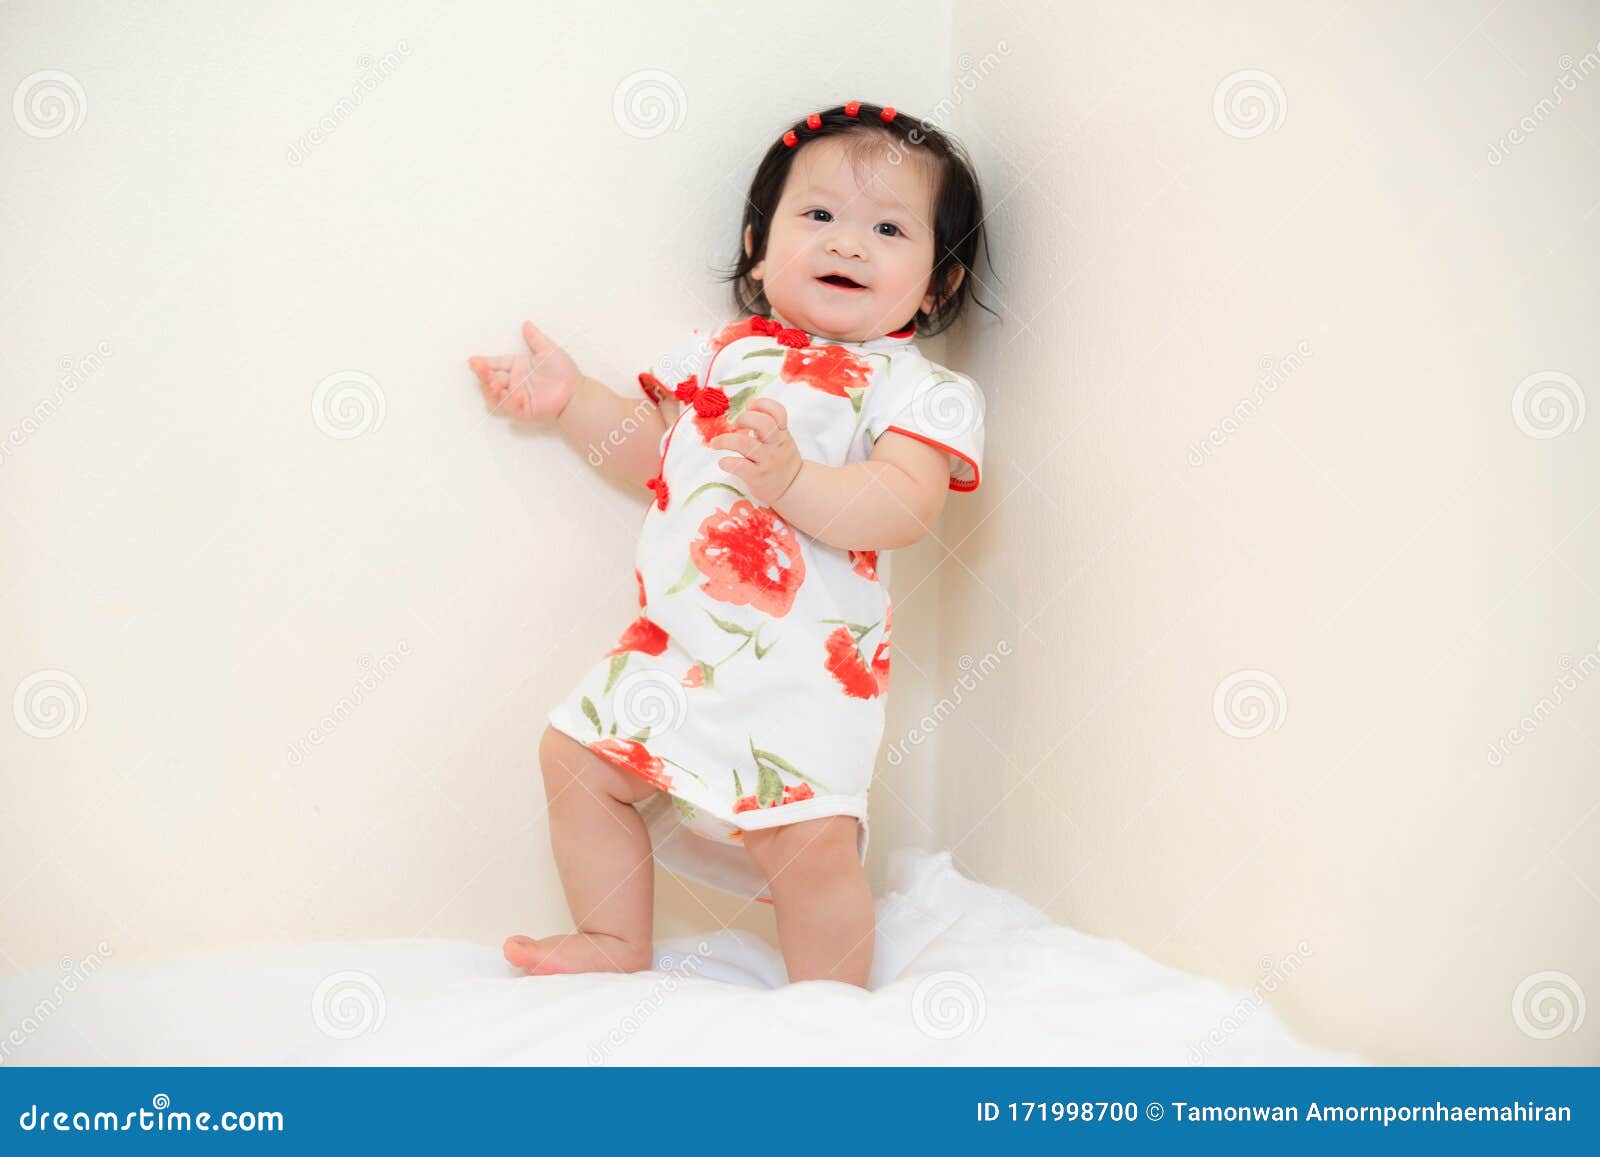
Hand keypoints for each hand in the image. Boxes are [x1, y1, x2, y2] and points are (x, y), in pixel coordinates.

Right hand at [466, 321, 582, 420]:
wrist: (576, 391)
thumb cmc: (564, 371)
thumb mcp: (549, 350)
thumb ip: (536, 338)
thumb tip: (526, 323)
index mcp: (517, 366)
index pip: (497, 363)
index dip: (484, 362)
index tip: (473, 360)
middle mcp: (514, 381)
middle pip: (492, 378)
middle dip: (483, 374)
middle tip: (480, 369)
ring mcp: (517, 396)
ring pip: (496, 395)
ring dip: (491, 389)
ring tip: (494, 383)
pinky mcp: (523, 410)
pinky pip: (511, 408)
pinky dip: (511, 402)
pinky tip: (517, 394)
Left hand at [709, 398, 803, 504]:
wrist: (792, 488)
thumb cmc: (781, 459)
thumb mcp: (780, 438)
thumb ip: (767, 421)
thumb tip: (750, 401)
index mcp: (782, 433)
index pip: (778, 412)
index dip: (763, 404)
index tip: (750, 405)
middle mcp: (776, 445)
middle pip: (762, 423)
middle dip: (744, 418)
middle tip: (735, 424)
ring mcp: (767, 461)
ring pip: (744, 444)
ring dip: (725, 440)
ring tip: (715, 443)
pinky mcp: (757, 477)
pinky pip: (739, 466)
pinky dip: (727, 462)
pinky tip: (724, 462)